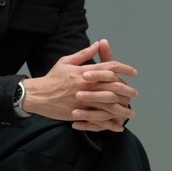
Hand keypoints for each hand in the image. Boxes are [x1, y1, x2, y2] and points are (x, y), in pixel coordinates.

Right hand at [22, 40, 136, 131]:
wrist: (37, 95)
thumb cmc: (52, 78)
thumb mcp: (66, 62)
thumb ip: (84, 54)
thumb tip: (98, 44)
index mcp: (85, 72)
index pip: (110, 68)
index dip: (124, 69)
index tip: (134, 73)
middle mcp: (87, 85)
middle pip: (114, 87)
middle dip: (127, 92)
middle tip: (134, 95)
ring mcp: (83, 101)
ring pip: (108, 105)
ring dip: (122, 110)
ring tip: (130, 113)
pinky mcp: (78, 113)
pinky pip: (97, 120)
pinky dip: (108, 124)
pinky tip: (117, 126)